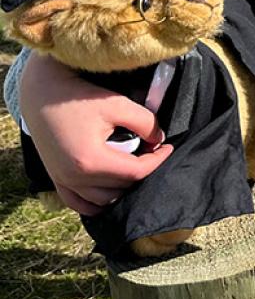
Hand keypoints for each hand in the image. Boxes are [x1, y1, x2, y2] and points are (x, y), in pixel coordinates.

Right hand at [19, 54, 172, 215]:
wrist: (43, 94)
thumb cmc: (80, 97)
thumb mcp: (118, 104)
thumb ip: (145, 122)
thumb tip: (159, 140)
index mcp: (91, 161)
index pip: (136, 172)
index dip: (158, 160)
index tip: (168, 147)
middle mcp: (75, 177)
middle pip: (121, 188)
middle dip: (141, 172)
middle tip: (151, 152)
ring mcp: (63, 181)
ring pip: (102, 200)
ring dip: (122, 188)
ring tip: (133, 166)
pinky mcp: (56, 178)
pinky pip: (79, 204)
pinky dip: (97, 202)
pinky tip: (110, 189)